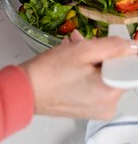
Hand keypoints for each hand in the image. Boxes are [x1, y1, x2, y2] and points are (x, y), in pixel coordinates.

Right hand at [21, 33, 136, 119]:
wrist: (26, 90)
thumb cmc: (50, 72)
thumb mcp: (81, 51)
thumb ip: (110, 46)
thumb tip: (130, 45)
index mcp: (110, 92)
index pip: (129, 68)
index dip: (119, 52)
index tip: (107, 43)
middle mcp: (108, 105)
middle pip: (115, 71)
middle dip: (100, 54)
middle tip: (82, 43)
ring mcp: (98, 109)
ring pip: (103, 76)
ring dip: (91, 60)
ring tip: (71, 48)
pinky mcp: (87, 108)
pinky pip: (94, 85)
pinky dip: (85, 72)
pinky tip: (70, 61)